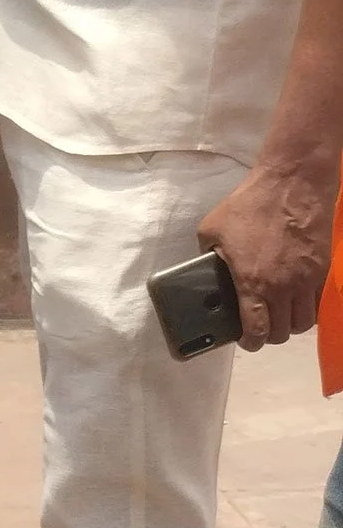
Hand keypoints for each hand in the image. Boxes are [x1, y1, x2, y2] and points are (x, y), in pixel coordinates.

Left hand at [197, 158, 334, 347]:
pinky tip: (298, 299)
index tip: (246, 340)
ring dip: (291, 324)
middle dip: (270, 335)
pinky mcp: (323, 270)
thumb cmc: (249, 206)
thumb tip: (205, 270)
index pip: (257, 330)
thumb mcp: (212, 230)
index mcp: (252, 283)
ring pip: (305, 322)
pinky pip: (319, 303)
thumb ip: (208, 256)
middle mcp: (282, 288)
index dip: (250, 342)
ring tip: (280, 314)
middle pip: (283, 332)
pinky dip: (309, 309)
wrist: (293, 185)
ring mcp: (306, 280)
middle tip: (262, 325)